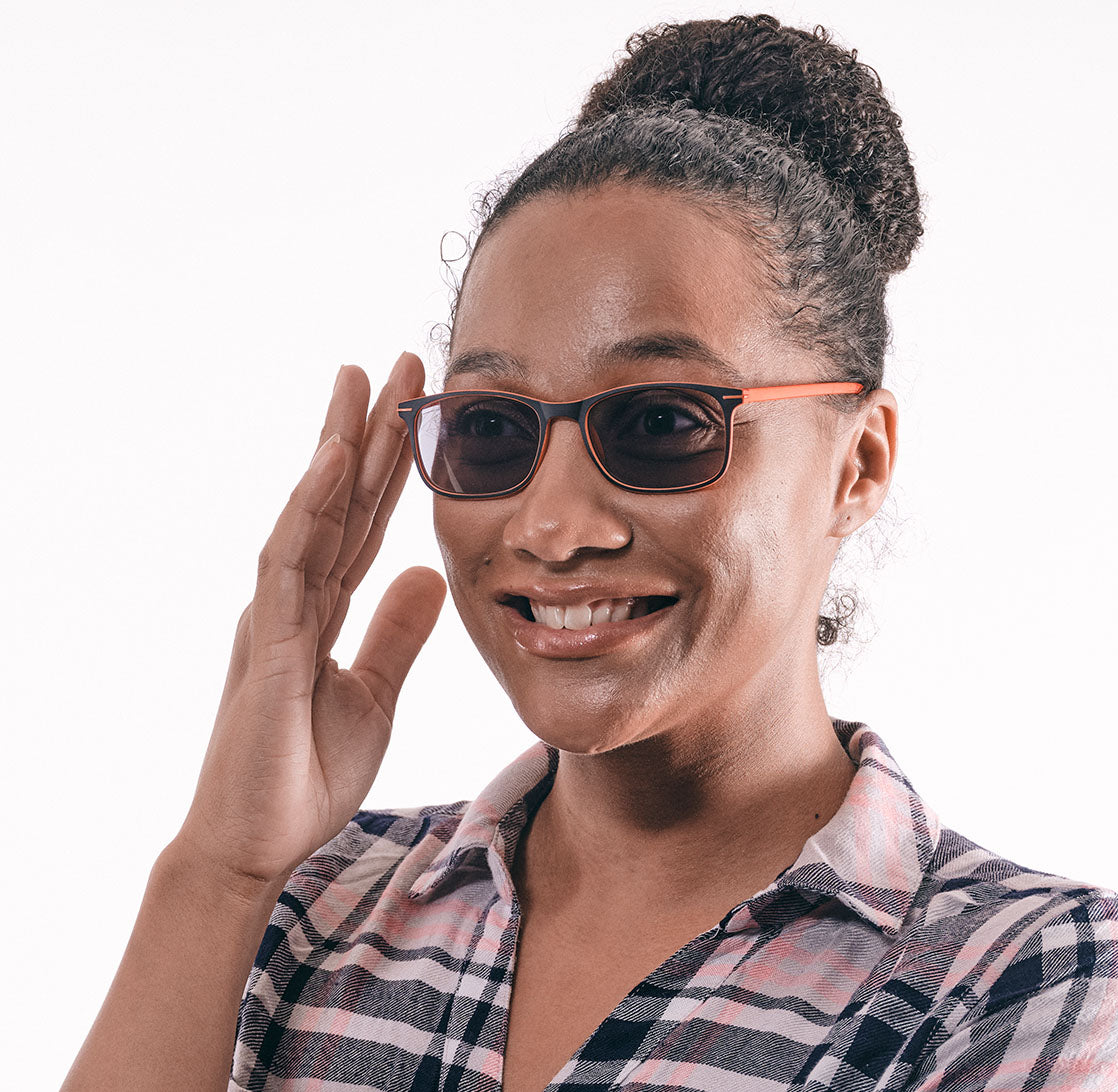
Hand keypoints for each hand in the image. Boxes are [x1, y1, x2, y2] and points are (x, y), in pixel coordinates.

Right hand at [173, 351, 445, 887]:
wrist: (258, 841)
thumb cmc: (305, 771)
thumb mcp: (374, 693)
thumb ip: (396, 633)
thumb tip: (427, 575)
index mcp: (324, 607)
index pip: (364, 519)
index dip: (391, 463)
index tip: (417, 406)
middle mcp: (296, 597)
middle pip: (338, 498)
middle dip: (367, 429)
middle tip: (396, 361)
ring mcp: (276, 615)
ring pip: (309, 512)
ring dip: (335, 447)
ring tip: (359, 381)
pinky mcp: (265, 644)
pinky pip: (288, 564)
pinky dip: (308, 511)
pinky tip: (330, 464)